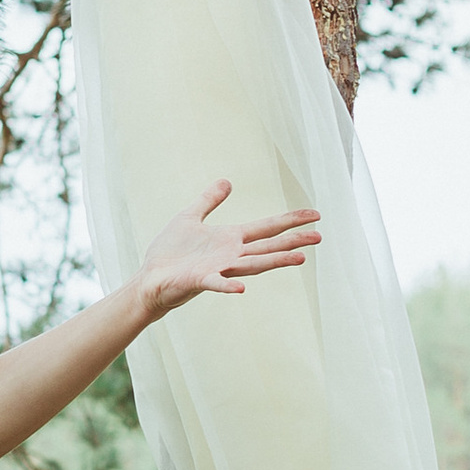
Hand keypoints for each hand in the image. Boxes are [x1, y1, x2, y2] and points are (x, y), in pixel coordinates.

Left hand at [135, 180, 321, 321]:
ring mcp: (218, 269)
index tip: (315, 214)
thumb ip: (208, 201)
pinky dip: (228, 285)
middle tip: (319, 236)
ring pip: (252, 264)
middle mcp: (230, 255)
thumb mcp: (189, 217)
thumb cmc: (169, 253)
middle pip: (268, 246)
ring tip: (300, 259)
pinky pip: (217, 283)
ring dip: (275, 261)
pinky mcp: (200, 280)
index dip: (290, 220)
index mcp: (230, 239)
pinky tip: (242, 288)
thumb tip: (227, 181)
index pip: (267, 227)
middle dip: (293, 241)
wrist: (150, 279)